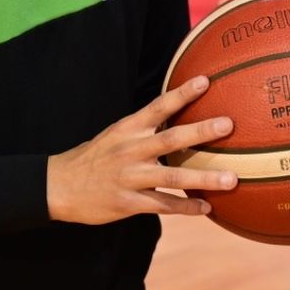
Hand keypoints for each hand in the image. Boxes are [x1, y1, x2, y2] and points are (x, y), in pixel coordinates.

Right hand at [46, 76, 236, 223]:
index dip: (182, 93)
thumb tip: (179, 113)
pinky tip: (206, 208)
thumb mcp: (115, 134)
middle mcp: (131, 150)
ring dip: (204, 178)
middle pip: (171, 138)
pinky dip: (185, 208)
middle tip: (228, 124)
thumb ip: (144, 127)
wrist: (57, 186)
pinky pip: (162, 205)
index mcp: (128, 129)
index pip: (158, 106)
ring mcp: (130, 177)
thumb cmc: (94, 157)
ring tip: (231, 179)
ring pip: (173, 177)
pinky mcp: (127, 202)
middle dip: (201, 132)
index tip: (206, 81)